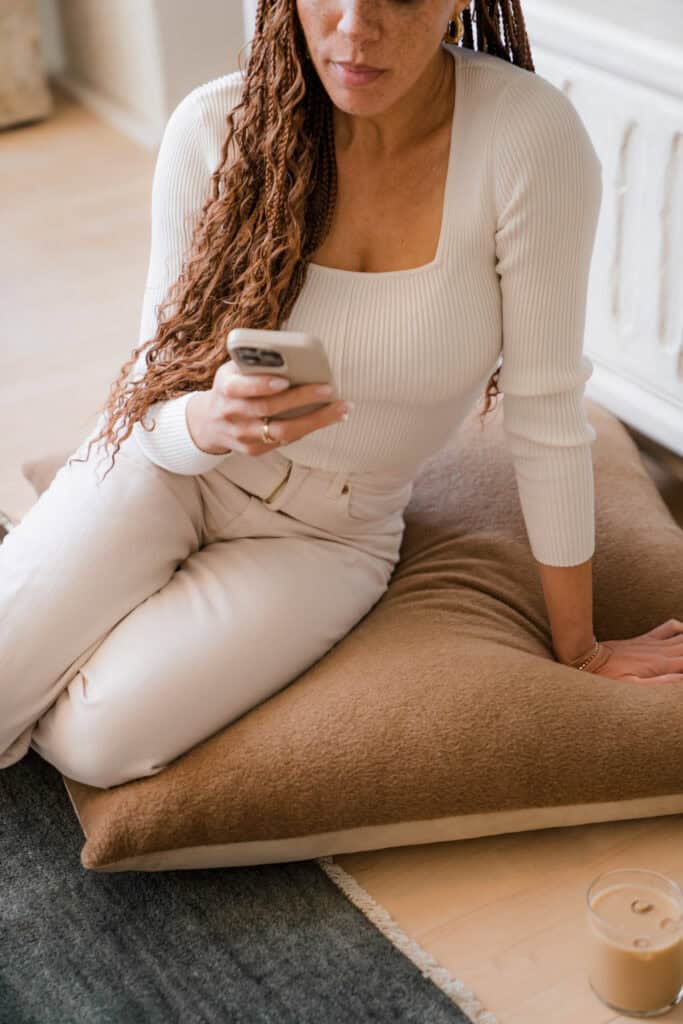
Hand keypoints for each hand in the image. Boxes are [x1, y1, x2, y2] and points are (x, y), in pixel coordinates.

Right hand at [186, 361, 348, 456]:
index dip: (262, 385)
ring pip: (283, 431)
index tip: (284, 380)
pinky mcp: (254, 450)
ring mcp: (243, 436)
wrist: (208, 423)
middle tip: (328, 389)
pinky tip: (328, 418)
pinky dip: (309, 428)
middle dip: (301, 399)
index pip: (241, 388)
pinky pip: (286, 440)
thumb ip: (254, 363)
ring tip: (341, 409)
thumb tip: (290, 353)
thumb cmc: (230, 388)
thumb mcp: (232, 371)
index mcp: (225, 389)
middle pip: (269, 409)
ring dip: (315, 420)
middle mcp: (232, 415)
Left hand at [589, 618, 682, 683]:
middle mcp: (662, 651)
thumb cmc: (610, 677)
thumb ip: (662, 683)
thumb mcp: (635, 687)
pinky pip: (670, 627)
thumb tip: (682, 679)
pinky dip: (681, 627)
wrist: (590, 659)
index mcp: (662, 665)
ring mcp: (655, 643)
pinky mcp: (646, 638)